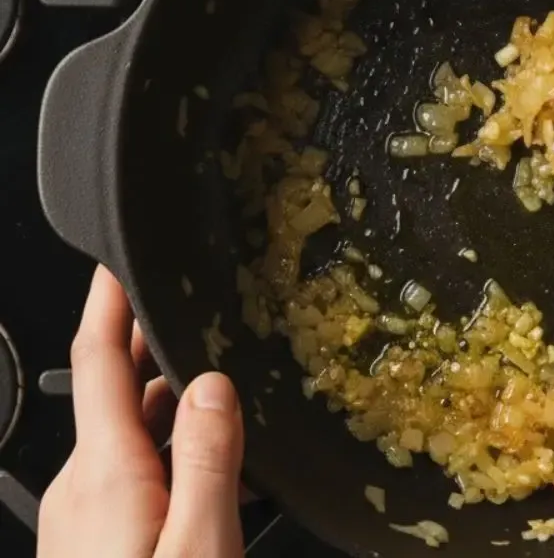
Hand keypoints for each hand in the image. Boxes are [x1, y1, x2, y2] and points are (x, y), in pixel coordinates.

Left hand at [38, 266, 245, 557]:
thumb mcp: (200, 545)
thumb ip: (209, 463)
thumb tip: (213, 387)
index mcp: (106, 474)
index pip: (97, 361)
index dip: (107, 302)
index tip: (119, 260)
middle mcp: (81, 487)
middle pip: (118, 395)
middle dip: (160, 351)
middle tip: (206, 317)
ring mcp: (81, 515)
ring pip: (130, 439)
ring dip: (177, 414)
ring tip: (238, 408)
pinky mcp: (91, 540)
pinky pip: (132, 478)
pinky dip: (172, 459)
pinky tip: (218, 480)